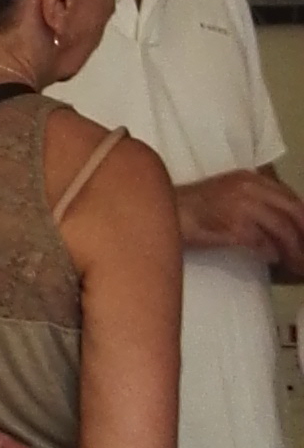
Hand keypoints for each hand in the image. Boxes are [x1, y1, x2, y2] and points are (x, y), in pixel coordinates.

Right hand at [176, 167, 303, 270]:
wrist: (158, 213)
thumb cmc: (190, 211)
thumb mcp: (227, 197)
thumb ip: (255, 204)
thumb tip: (281, 232)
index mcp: (249, 178)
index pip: (292, 198)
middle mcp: (248, 186)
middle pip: (294, 212)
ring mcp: (240, 204)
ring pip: (282, 229)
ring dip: (294, 252)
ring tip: (297, 268)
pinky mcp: (232, 225)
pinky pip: (263, 244)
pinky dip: (271, 256)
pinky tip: (272, 263)